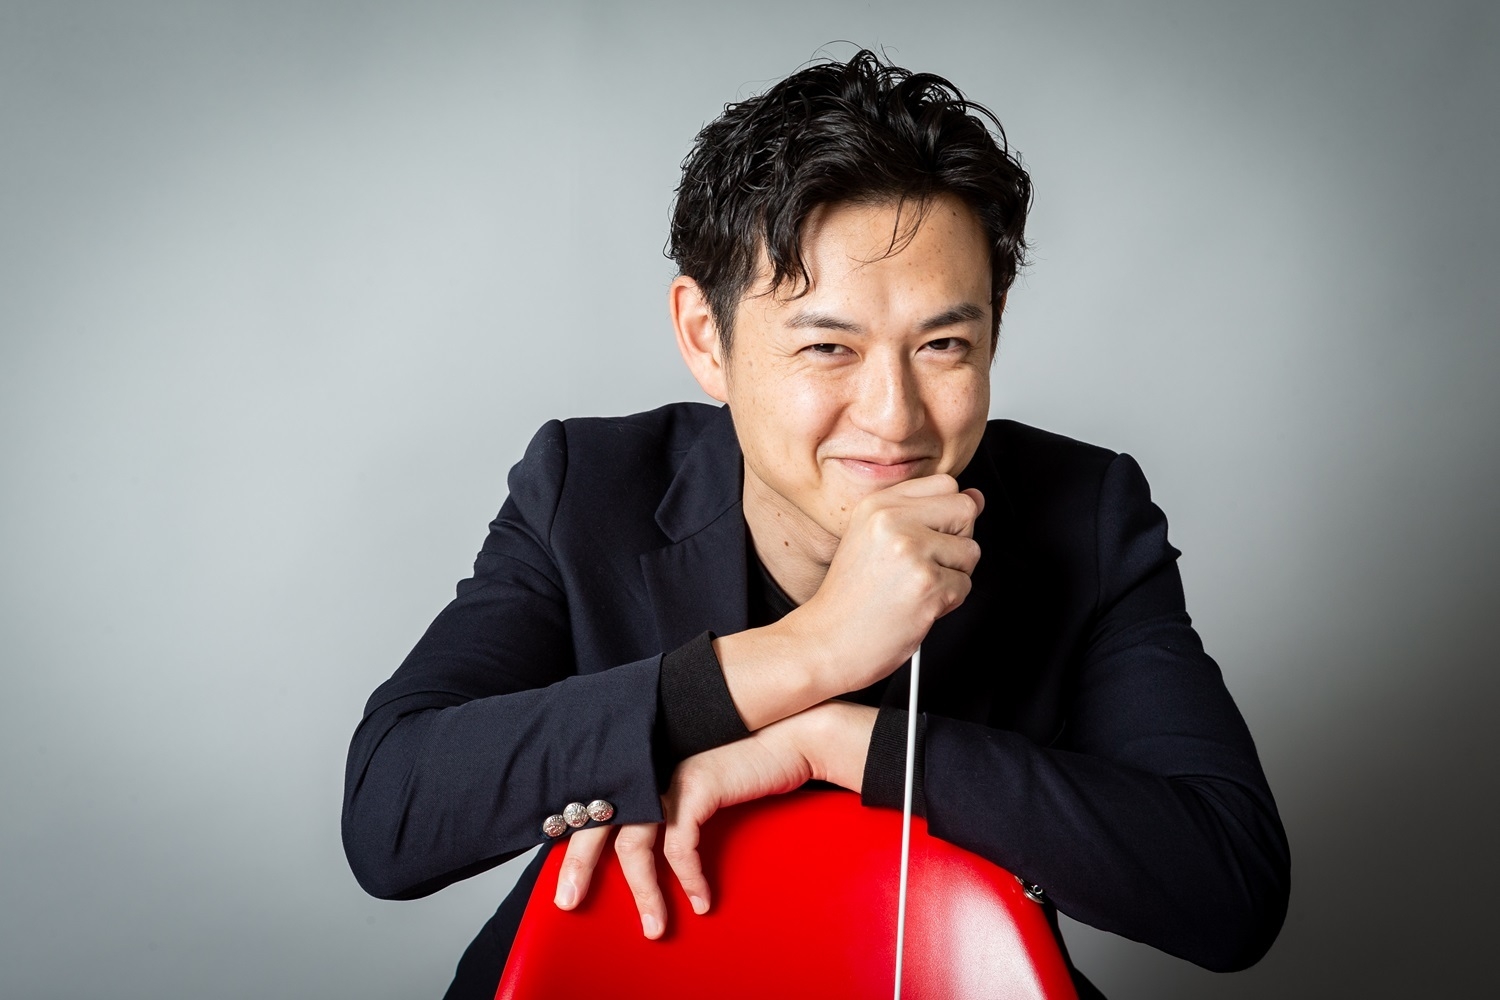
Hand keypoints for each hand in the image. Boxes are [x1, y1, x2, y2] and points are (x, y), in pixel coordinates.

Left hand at [553, 711, 837, 936]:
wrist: (793, 736)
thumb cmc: (747, 761)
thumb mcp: (695, 783)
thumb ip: (667, 803)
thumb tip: (649, 848)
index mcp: (639, 762)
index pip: (594, 802)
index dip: (574, 836)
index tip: (564, 869)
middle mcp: (646, 765)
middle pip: (597, 819)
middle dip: (578, 863)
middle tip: (568, 899)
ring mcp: (668, 774)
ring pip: (634, 842)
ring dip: (643, 891)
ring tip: (654, 926)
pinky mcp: (696, 785)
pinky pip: (679, 846)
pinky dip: (689, 878)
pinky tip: (700, 898)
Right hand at [790, 474, 982, 692]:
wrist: (827, 640)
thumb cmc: (850, 598)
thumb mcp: (873, 539)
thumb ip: (925, 514)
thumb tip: (976, 498)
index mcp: (878, 504)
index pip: (945, 484)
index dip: (947, 514)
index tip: (928, 535)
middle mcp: (892, 521)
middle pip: (964, 510)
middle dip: (955, 542)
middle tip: (920, 565)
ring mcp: (911, 550)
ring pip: (970, 551)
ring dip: (951, 576)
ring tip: (913, 588)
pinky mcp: (927, 584)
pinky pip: (965, 586)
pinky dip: (947, 603)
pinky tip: (915, 605)